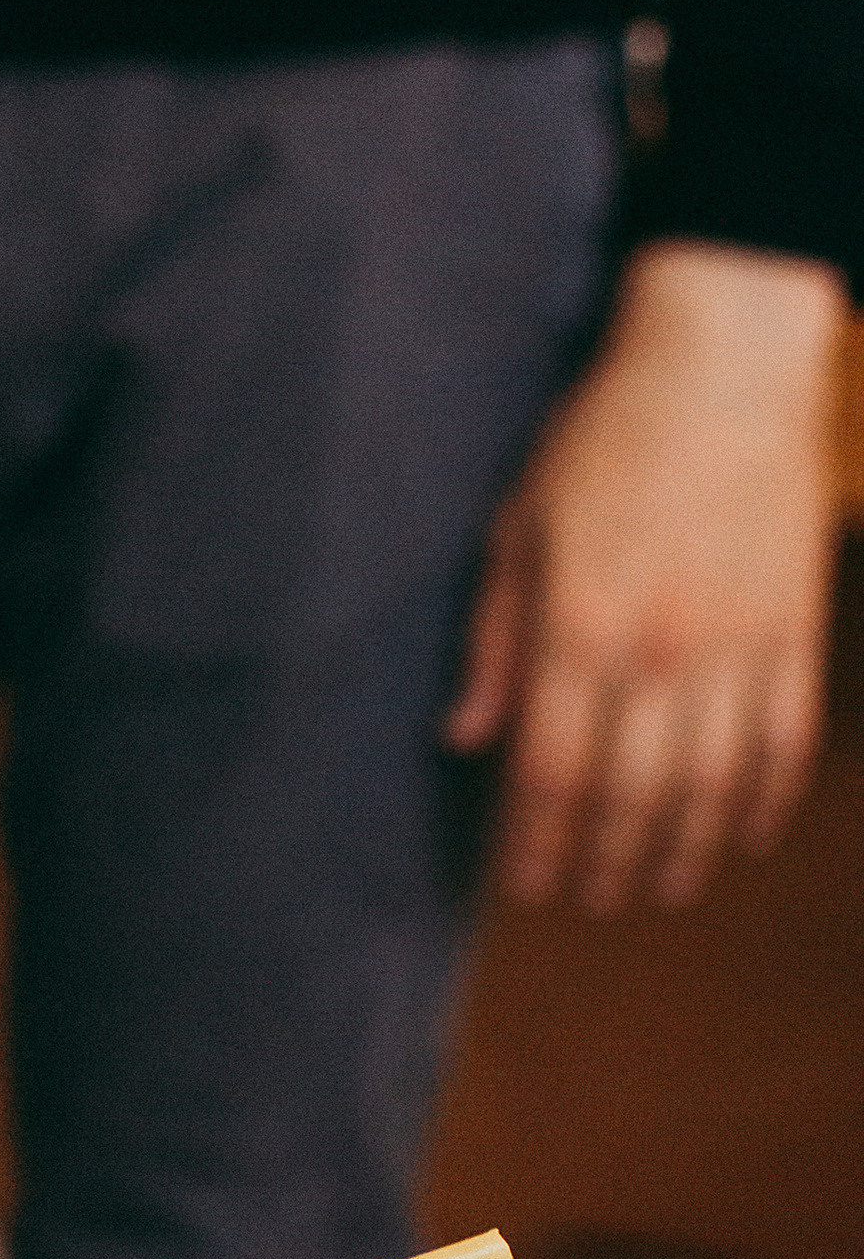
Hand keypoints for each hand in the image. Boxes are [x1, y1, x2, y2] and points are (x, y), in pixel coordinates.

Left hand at [445, 241, 844, 913]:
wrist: (727, 358)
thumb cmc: (604, 436)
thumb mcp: (518, 525)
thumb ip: (493, 639)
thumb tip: (463, 737)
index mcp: (579, 627)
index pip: (549, 773)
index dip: (535, 844)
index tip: (525, 885)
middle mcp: (660, 649)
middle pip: (631, 798)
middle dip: (606, 863)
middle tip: (591, 900)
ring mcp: (738, 644)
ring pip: (712, 786)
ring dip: (686, 850)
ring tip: (663, 887)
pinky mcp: (796, 628)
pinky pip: (784, 740)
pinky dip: (765, 798)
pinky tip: (743, 832)